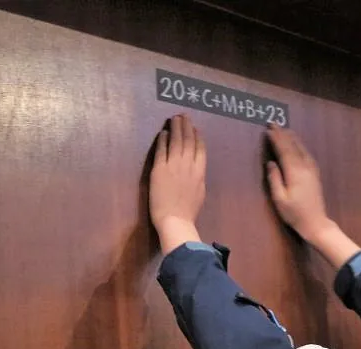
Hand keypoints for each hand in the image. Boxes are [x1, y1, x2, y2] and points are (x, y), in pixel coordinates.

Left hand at [150, 114, 205, 253]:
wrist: (175, 220)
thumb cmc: (188, 211)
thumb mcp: (200, 192)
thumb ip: (198, 177)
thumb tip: (197, 168)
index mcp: (200, 172)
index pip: (200, 149)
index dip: (198, 137)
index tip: (196, 129)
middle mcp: (189, 165)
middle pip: (188, 141)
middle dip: (186, 127)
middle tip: (183, 116)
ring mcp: (174, 166)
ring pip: (176, 141)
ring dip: (176, 128)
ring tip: (174, 118)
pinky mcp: (160, 169)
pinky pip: (162, 150)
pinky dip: (163, 140)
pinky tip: (163, 133)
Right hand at [266, 125, 331, 242]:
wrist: (316, 222)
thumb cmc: (295, 214)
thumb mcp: (280, 199)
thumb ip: (275, 179)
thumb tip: (271, 163)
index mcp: (295, 172)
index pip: (284, 151)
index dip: (276, 139)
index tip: (268, 130)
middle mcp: (305, 167)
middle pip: (293, 146)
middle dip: (283, 134)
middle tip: (274, 123)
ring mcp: (312, 170)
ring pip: (301, 148)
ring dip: (293, 138)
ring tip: (285, 129)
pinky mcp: (315, 173)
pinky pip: (307, 154)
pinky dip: (300, 146)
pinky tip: (297, 144)